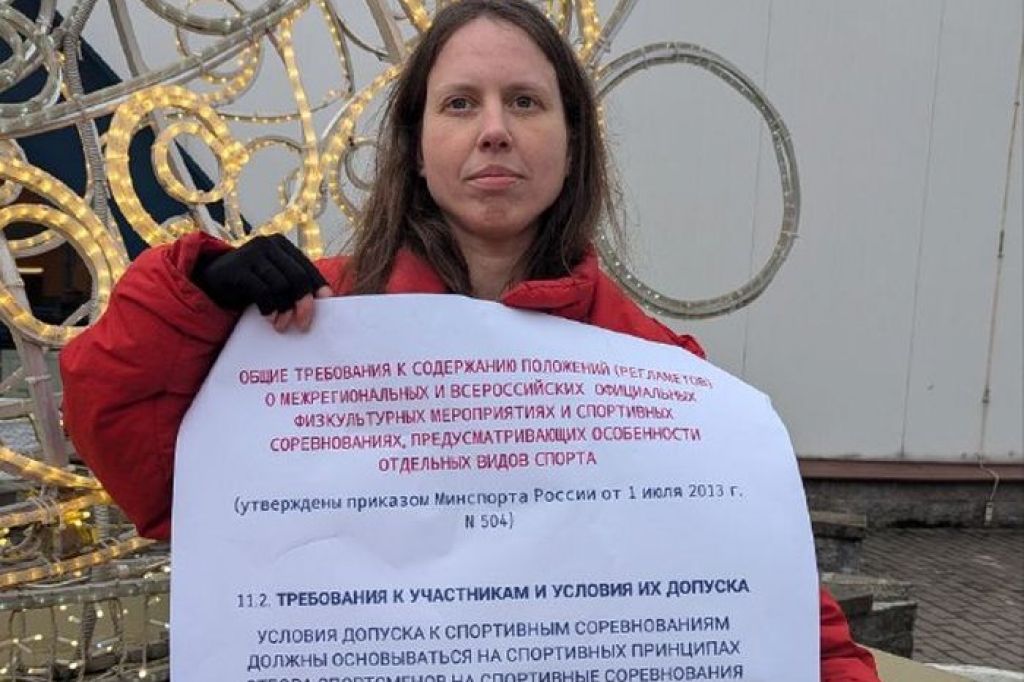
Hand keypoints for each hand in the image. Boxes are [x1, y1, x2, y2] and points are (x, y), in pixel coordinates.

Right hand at [193, 234, 331, 331]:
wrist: (210, 281)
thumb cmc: (248, 284)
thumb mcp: (272, 280)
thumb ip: (292, 285)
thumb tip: (322, 302)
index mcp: (281, 245)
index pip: (307, 267)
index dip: (318, 286)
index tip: (327, 304)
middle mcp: (268, 244)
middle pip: (297, 277)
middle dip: (304, 303)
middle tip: (304, 324)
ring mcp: (251, 254)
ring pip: (282, 286)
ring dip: (285, 310)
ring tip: (281, 325)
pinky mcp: (237, 268)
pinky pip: (262, 291)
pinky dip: (269, 308)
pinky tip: (268, 317)